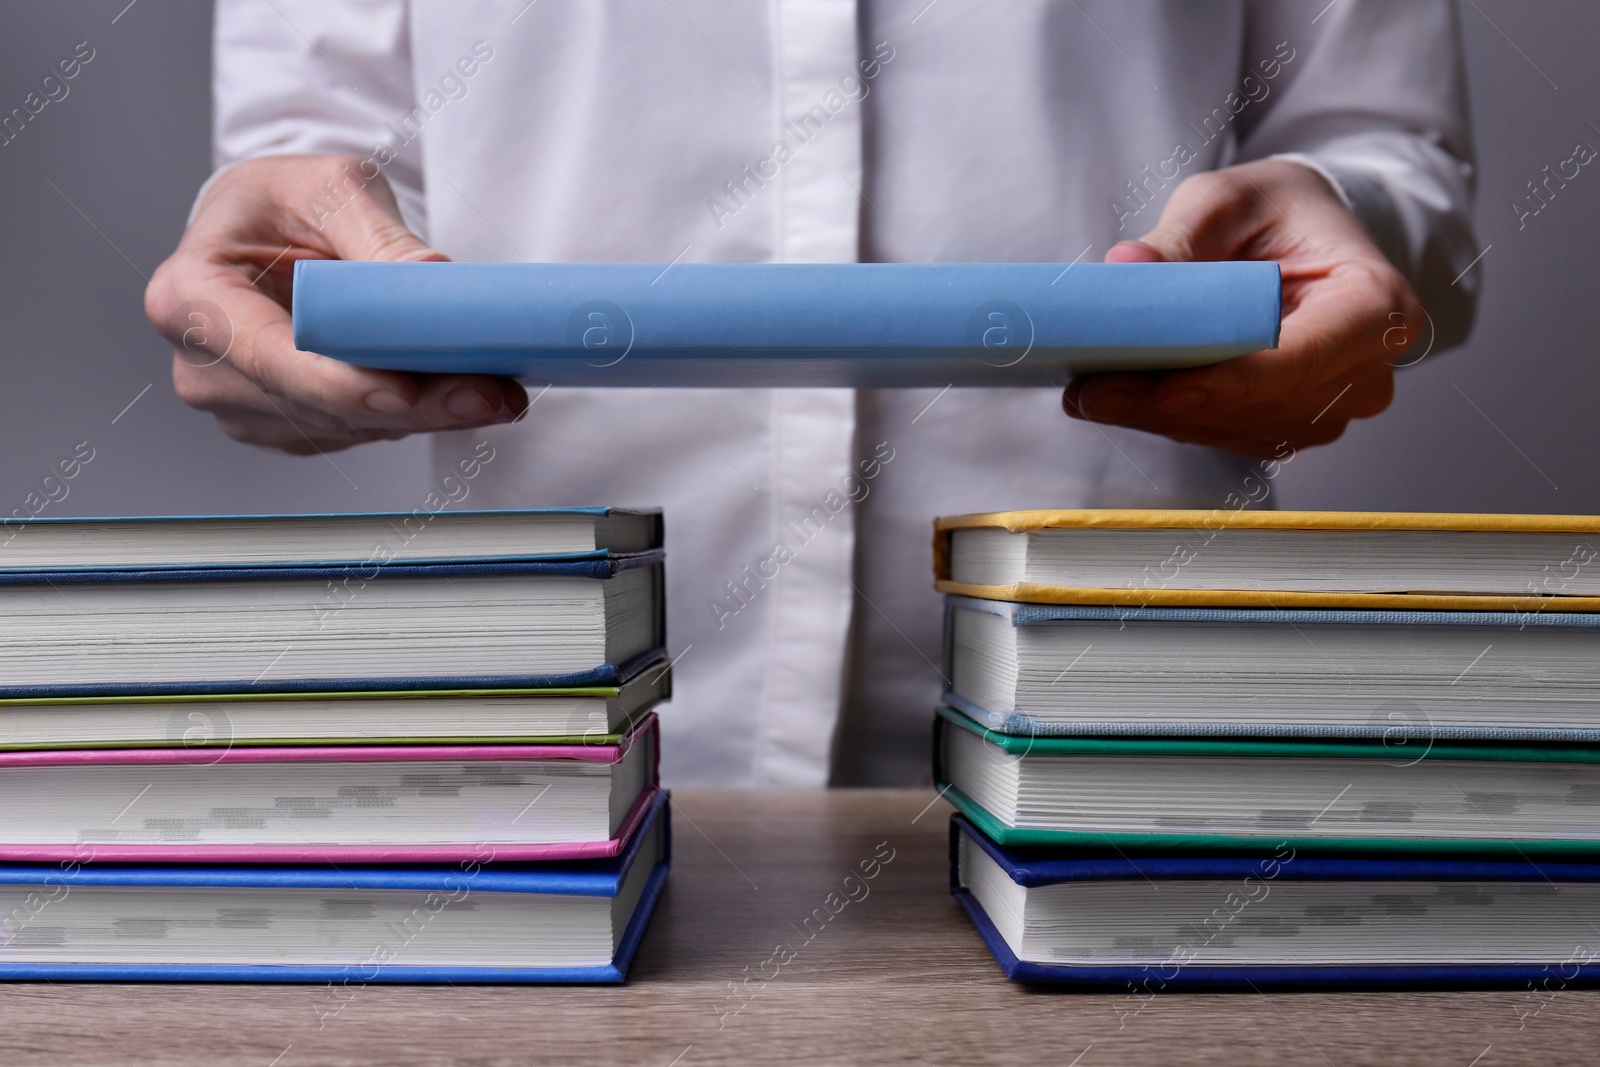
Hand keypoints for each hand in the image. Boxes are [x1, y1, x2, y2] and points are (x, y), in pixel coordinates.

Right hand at [145, 154, 526, 453]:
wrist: (271, 230)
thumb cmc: (283, 202)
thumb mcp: (328, 185)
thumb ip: (374, 231)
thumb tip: (429, 275)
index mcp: (189, 298)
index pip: (267, 356)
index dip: (339, 383)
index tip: (405, 394)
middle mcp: (204, 367)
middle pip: (318, 405)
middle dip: (413, 404)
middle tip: (491, 391)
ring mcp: (244, 407)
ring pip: (349, 428)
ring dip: (427, 415)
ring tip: (494, 390)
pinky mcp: (289, 428)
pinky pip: (361, 432)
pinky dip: (415, 416)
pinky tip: (459, 393)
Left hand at [1064, 158, 1422, 458]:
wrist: (1308, 239)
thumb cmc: (1281, 213)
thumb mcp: (1231, 198)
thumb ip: (1182, 233)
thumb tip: (1127, 267)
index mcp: (1375, 307)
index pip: (1294, 363)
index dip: (1218, 384)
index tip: (1150, 387)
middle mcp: (1363, 373)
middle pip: (1256, 406)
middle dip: (1166, 405)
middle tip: (1088, 393)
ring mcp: (1330, 410)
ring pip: (1232, 428)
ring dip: (1156, 417)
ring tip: (1088, 394)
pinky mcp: (1289, 427)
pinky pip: (1223, 433)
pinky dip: (1167, 419)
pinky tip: (1118, 400)